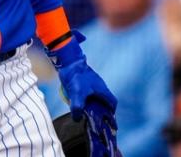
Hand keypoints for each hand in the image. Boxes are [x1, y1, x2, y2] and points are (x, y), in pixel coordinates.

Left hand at [50, 35, 118, 156]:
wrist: (68, 61)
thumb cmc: (76, 77)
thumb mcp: (76, 94)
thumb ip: (77, 108)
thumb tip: (77, 119)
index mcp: (102, 90)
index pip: (112, 103)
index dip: (111, 112)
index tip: (107, 119)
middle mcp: (100, 86)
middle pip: (104, 101)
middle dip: (101, 110)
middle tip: (94, 117)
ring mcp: (93, 82)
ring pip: (96, 96)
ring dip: (92, 103)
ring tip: (85, 111)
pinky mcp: (85, 79)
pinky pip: (88, 91)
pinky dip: (86, 98)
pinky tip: (77, 101)